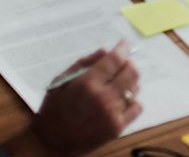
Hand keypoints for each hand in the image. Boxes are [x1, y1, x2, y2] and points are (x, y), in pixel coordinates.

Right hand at [6, 47, 140, 156]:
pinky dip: (132, 101)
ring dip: (129, 82)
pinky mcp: (117, 128)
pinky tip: (120, 101)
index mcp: (87, 83)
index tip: (125, 44)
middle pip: (131, 72)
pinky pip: (137, 107)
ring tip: (116, 84)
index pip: (115, 59)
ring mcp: (112, 114)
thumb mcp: (62, 80)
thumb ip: (85, 62)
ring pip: (135, 88)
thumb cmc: (54, 109)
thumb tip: (105, 51)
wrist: (51, 143)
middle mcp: (103, 97)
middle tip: (121, 64)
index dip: (123, 48)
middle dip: (128, 63)